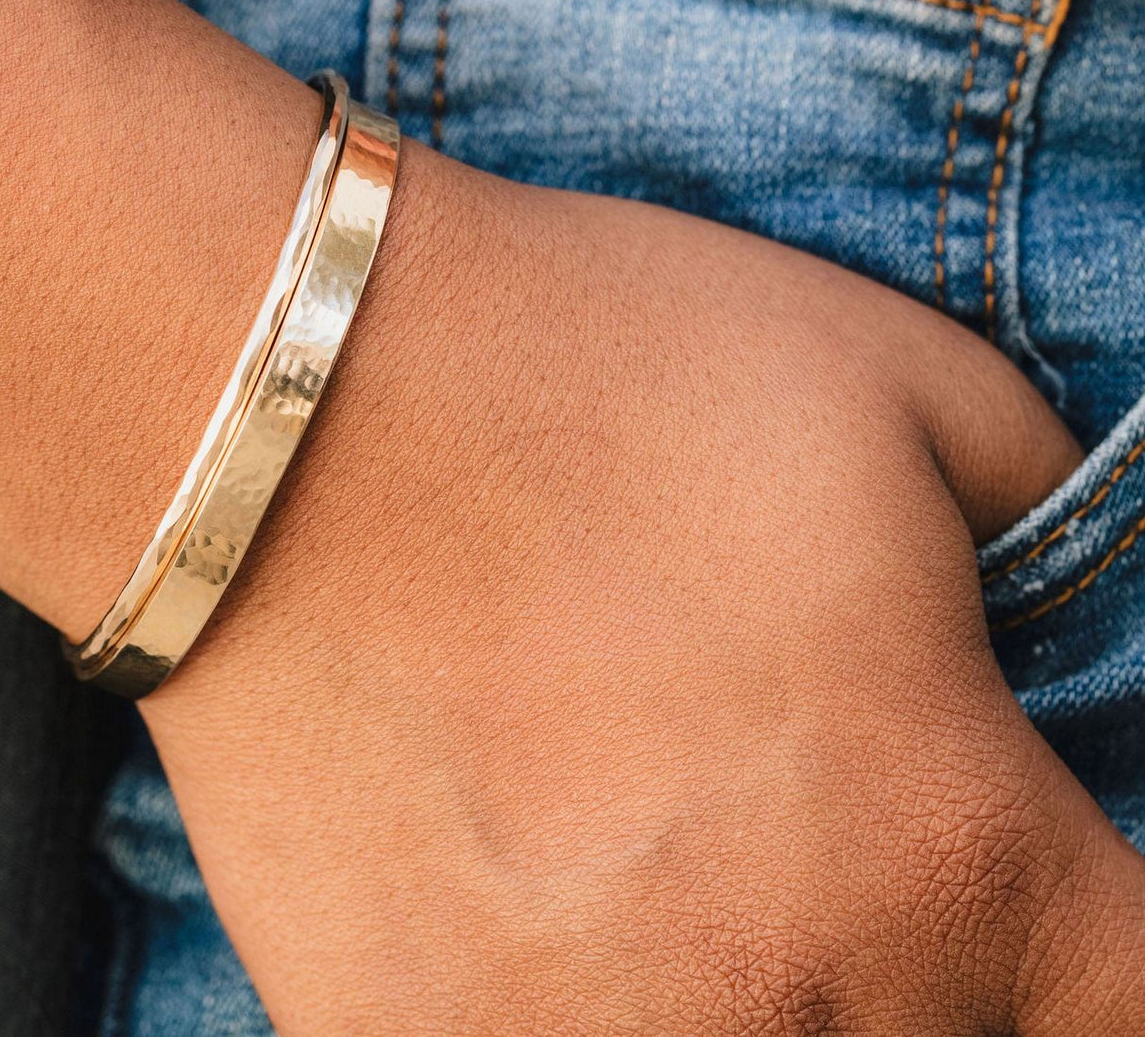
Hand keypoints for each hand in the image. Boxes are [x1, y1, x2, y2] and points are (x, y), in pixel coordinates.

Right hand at [139, 144, 1144, 1033]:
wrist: (284, 408)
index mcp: (951, 847)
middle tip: (813, 834)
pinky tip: (530, 902)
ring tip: (668, 873)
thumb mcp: (909, 394)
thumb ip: (1065, 538)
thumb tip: (1080, 632)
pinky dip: (562, 1004)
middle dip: (921, 967)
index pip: (1134, 1006)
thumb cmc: (598, 369)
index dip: (1100, 954)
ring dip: (740, 994)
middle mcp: (788, 996)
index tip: (1029, 886)